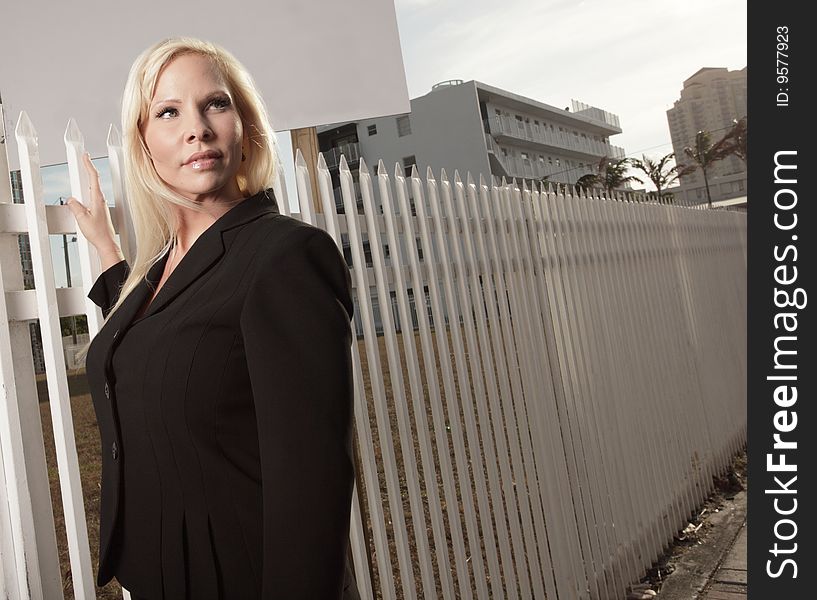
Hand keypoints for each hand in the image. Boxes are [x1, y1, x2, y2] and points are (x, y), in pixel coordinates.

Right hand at [65, 153, 123, 268]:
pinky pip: (90, 196)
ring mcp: (100, 205)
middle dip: (87, 168)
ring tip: (82, 169)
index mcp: (98, 199)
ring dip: (86, 179)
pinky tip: (82, 191)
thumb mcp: (82, 218)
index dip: (88, 165)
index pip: (93, 178)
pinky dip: (86, 190)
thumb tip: (71, 200)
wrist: (106, 243)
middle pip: (93, 180)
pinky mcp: (99, 210)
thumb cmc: (97, 233)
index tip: (85, 156)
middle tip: (83, 157)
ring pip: (91, 188)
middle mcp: (100, 200)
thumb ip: (75, 207)